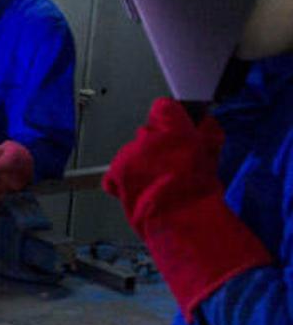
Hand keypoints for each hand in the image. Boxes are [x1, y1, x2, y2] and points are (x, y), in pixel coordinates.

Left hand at [102, 98, 271, 321]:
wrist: (182, 216)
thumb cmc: (201, 188)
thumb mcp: (212, 153)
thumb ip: (205, 134)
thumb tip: (204, 124)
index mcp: (172, 125)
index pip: (164, 108)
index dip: (169, 121)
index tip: (173, 130)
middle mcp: (147, 134)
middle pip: (147, 134)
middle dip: (155, 147)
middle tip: (168, 167)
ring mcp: (128, 153)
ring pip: (131, 154)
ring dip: (139, 165)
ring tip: (156, 184)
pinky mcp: (116, 172)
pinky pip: (114, 174)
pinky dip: (120, 181)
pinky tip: (137, 191)